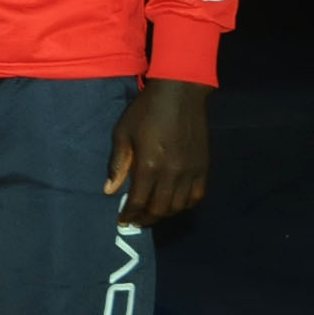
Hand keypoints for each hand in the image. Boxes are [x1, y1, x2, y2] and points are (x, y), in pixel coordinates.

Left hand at [106, 78, 209, 226]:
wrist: (180, 94)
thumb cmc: (145, 111)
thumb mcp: (123, 133)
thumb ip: (118, 164)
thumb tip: (109, 191)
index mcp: (150, 164)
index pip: (139, 201)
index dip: (130, 214)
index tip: (122, 220)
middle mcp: (173, 172)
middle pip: (160, 208)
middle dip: (146, 218)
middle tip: (135, 220)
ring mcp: (191, 171)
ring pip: (179, 206)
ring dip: (165, 214)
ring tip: (152, 213)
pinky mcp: (204, 167)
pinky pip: (197, 196)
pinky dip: (185, 204)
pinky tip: (174, 203)